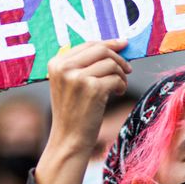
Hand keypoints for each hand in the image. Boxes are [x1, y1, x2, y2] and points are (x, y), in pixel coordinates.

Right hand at [35, 40, 130, 183]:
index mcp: (56, 63)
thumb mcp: (69, 83)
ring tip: (119, 86)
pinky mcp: (92, 89)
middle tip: (128, 69)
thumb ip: (83, 64)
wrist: (69, 139)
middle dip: (118, 58)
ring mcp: (77, 78)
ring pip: (111, 64)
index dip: (109, 43)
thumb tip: (114, 46)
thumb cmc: (73, 112)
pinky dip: (121, 85)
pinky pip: (116, 78)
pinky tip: (117, 93)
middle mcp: (64, 68)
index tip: (123, 44)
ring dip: (121, 74)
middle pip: (101, 50)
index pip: (88, 44)